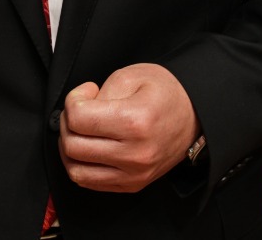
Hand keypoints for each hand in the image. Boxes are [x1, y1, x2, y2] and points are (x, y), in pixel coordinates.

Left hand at [58, 63, 198, 192]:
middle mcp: (135, 154)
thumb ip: (99, 94)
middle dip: (67, 123)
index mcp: (135, 122)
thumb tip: (77, 112)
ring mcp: (134, 174)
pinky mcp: (132, 185)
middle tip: (81, 109)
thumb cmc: (164, 93)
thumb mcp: (131, 76)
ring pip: (76, 170)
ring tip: (83, 130)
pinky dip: (81, 165)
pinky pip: (89, 182)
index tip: (87, 92)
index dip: (73, 100)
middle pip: (72, 146)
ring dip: (70, 147)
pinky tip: (90, 146)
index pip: (78, 119)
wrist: (194, 115)